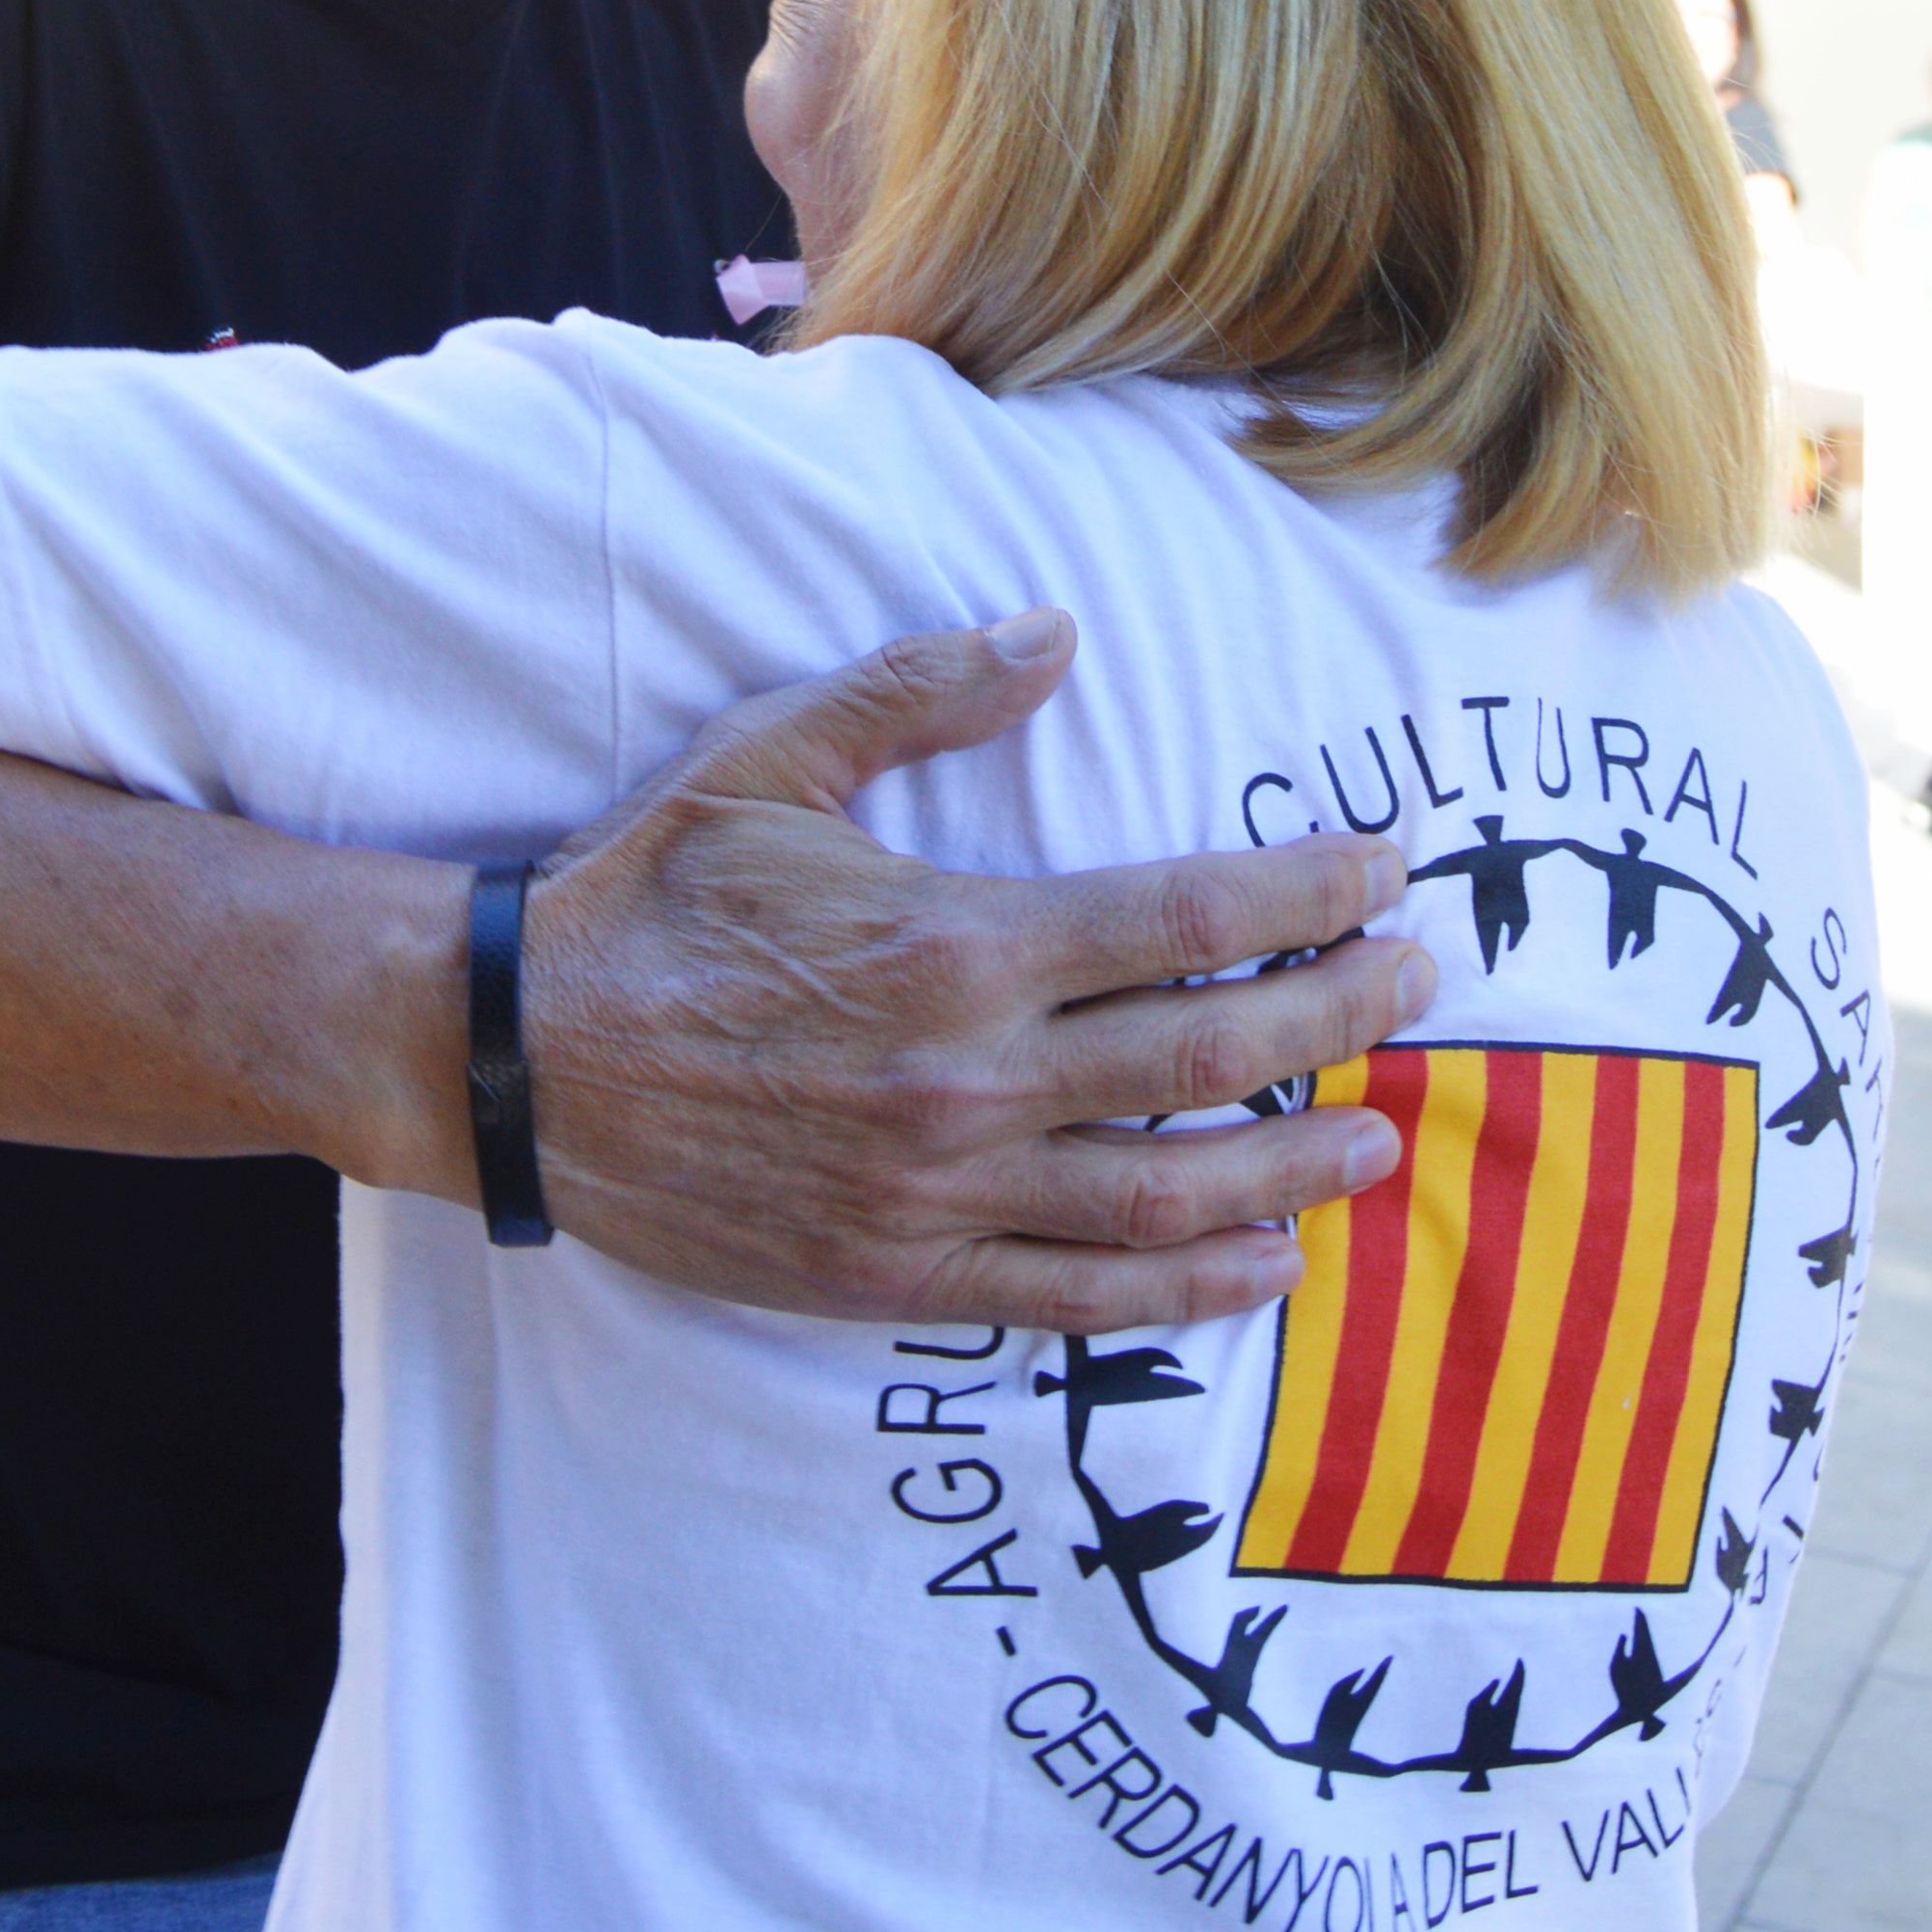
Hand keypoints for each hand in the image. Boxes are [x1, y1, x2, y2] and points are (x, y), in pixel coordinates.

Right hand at [514, 610, 1429, 1335]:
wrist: (513, 1060)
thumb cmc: (644, 900)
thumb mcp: (772, 758)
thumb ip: (921, 695)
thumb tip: (1055, 635)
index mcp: (957, 941)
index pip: (1187, 921)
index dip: (1307, 897)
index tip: (1384, 871)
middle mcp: (971, 1076)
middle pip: (1210, 1054)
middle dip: (1338, 1014)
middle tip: (1418, 984)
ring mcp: (941, 1189)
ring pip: (1165, 1189)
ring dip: (1290, 1163)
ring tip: (1374, 1142)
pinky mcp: (897, 1273)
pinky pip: (1074, 1296)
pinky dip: (1183, 1287)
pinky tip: (1259, 1264)